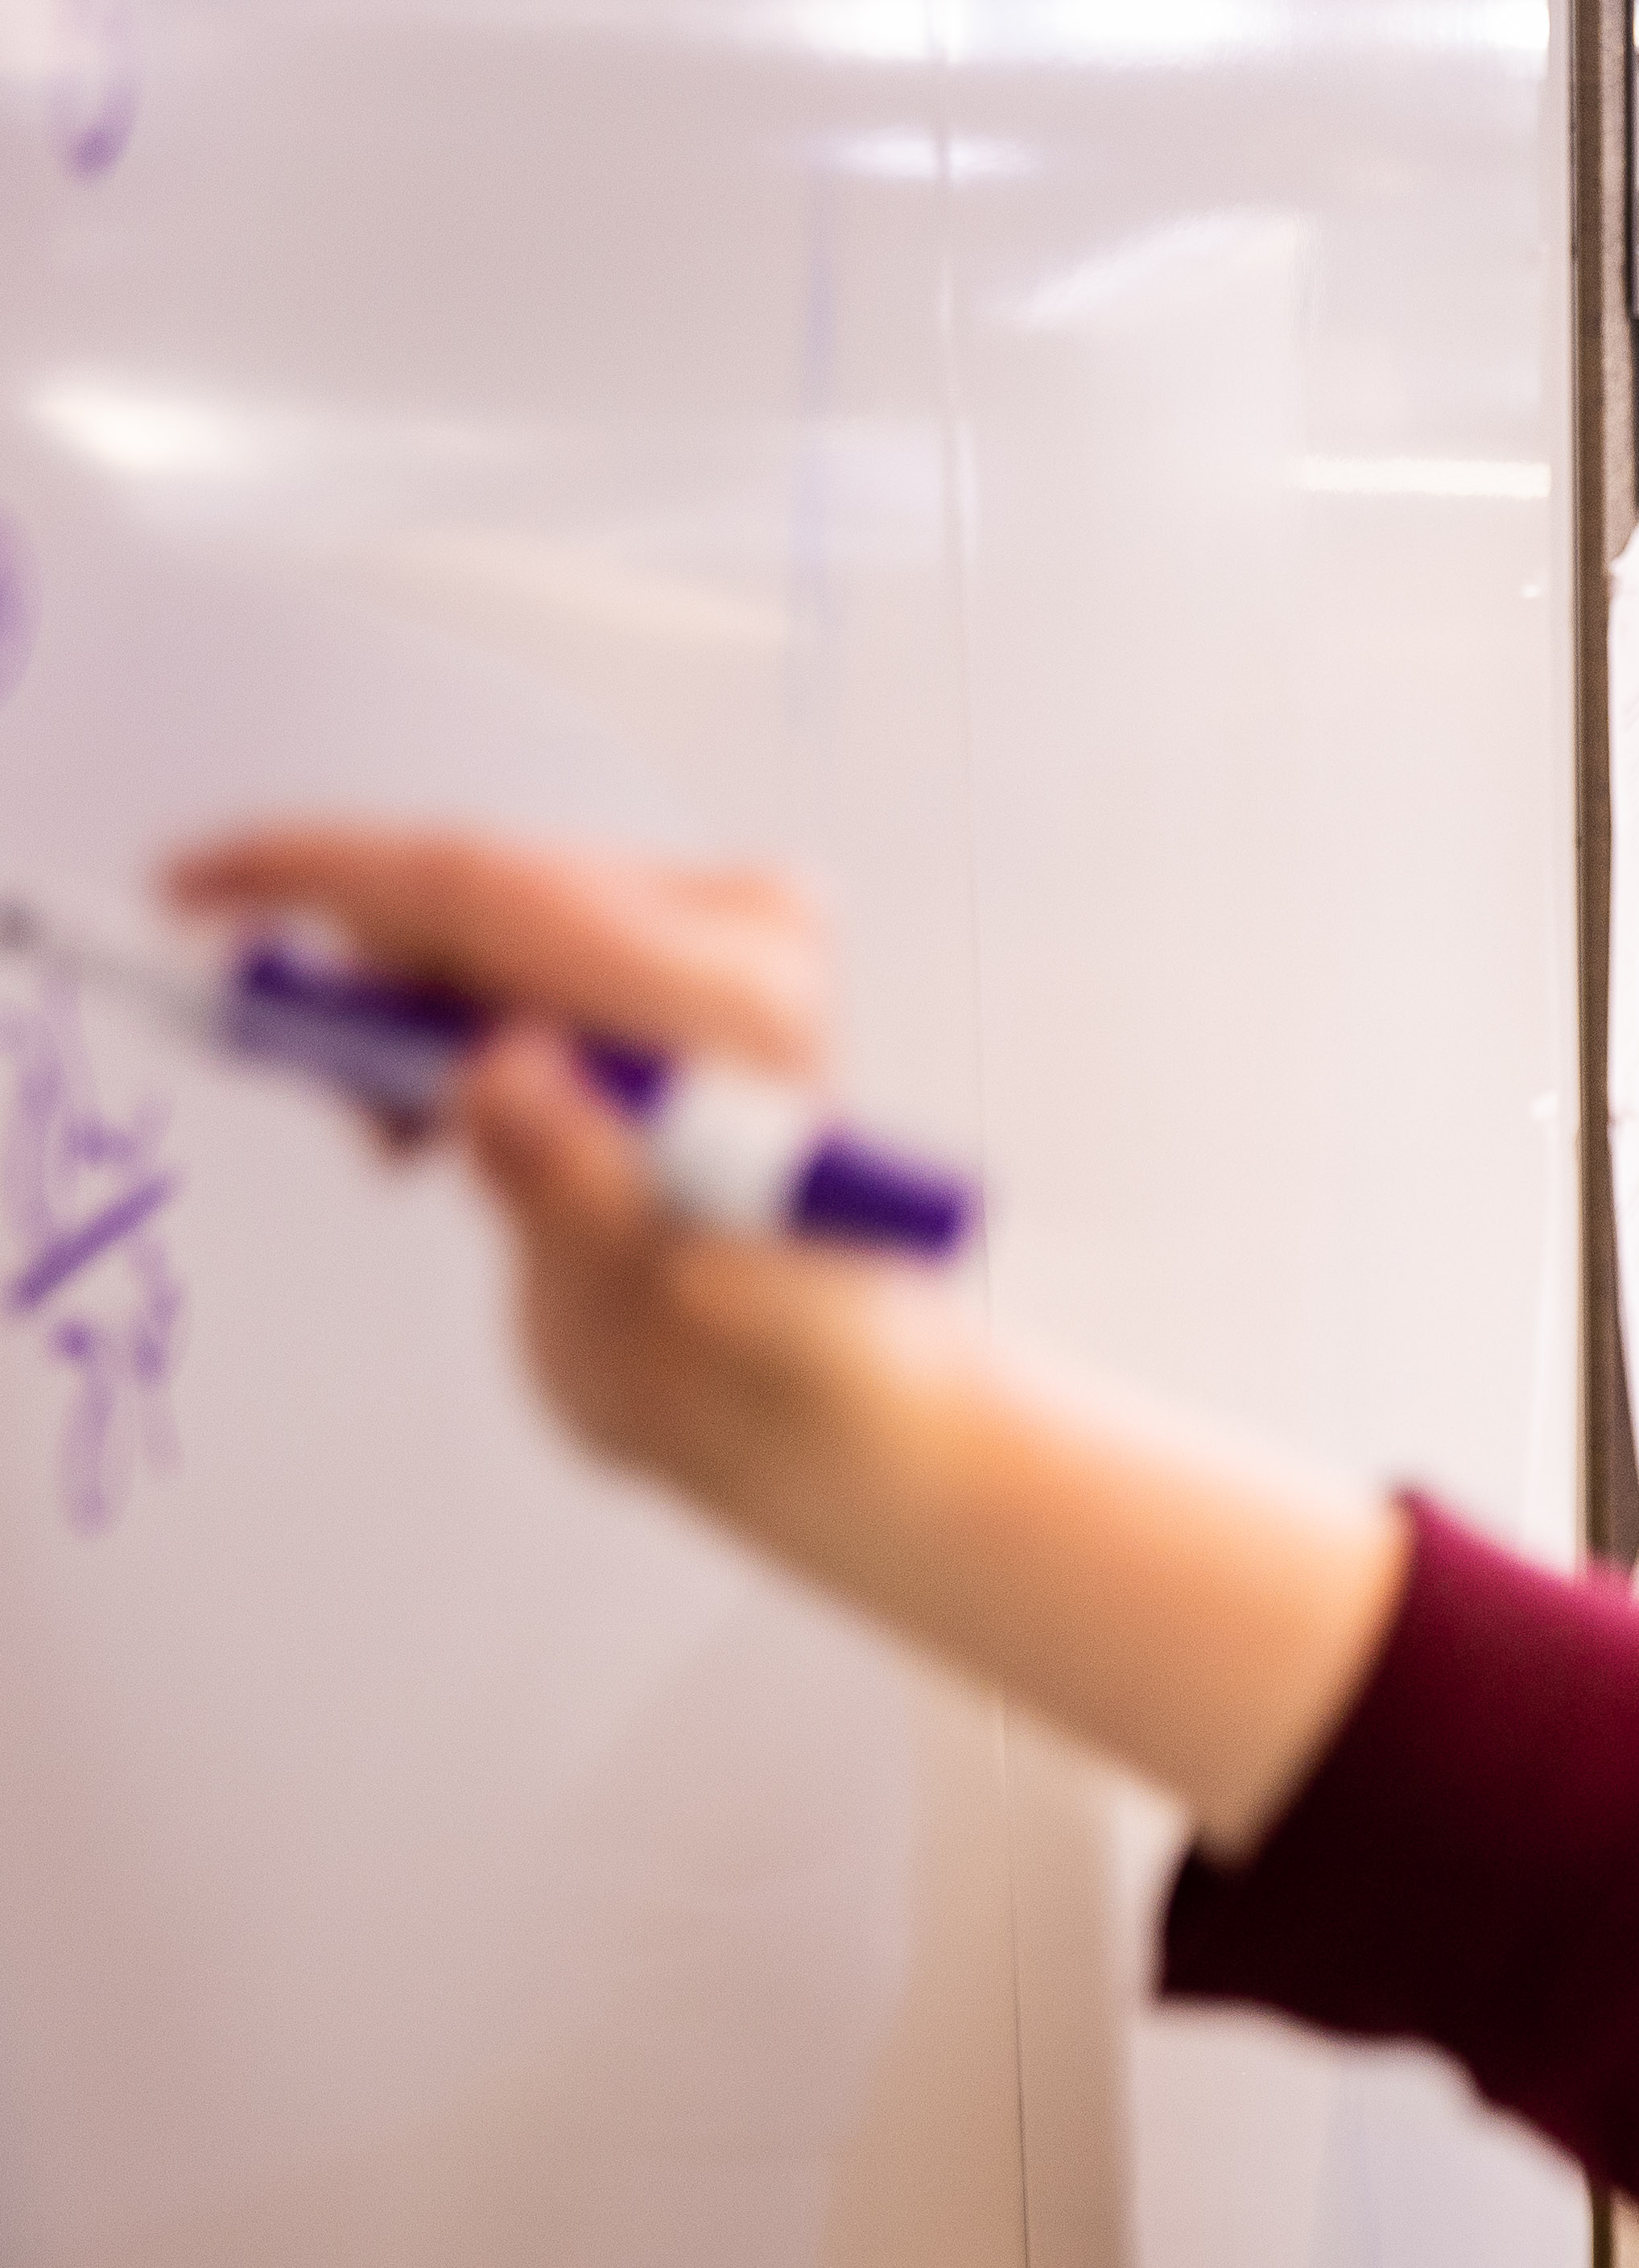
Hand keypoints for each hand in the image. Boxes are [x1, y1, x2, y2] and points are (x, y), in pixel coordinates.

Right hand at [163, 827, 917, 1511]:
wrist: (822, 1392)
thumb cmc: (759, 1370)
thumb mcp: (644, 1312)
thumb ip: (575, 1186)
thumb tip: (498, 1073)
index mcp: (743, 1012)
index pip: (490, 890)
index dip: (321, 875)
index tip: (188, 890)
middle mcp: (751, 944)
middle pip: (477, 890)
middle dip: (355, 972)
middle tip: (308, 1088)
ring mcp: (729, 943)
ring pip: (479, 916)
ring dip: (398, 1014)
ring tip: (402, 1145)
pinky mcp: (692, 964)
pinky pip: (512, 945)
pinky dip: (440, 1019)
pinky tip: (443, 1115)